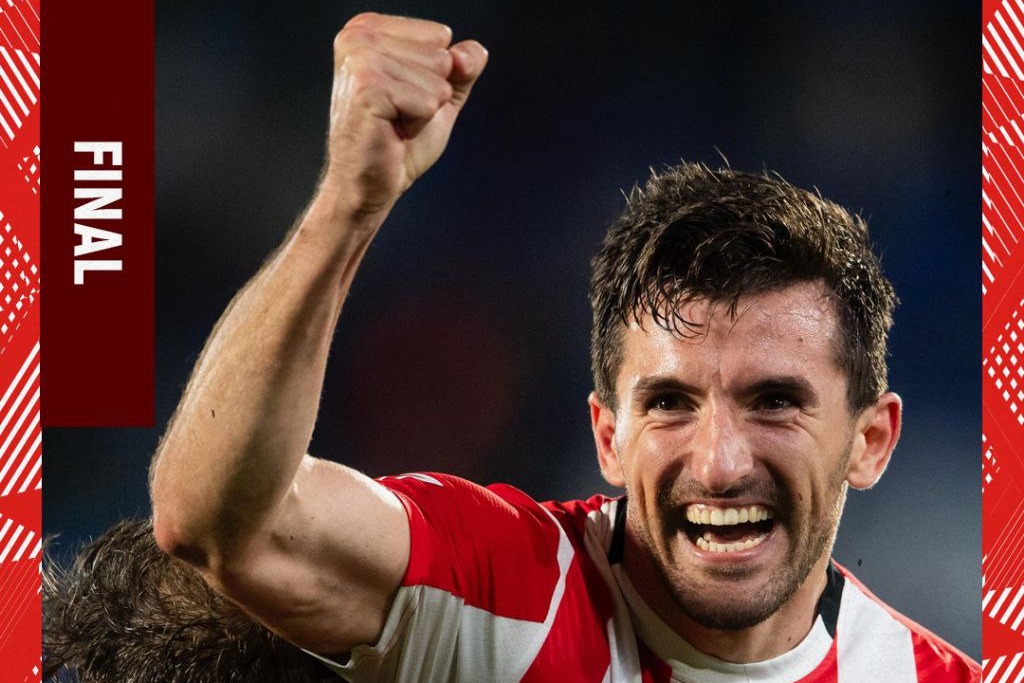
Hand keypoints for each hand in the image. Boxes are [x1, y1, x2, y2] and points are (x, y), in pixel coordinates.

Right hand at [322, 13, 487, 216]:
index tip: (404, 97)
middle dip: (430, 92)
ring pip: (437, 79)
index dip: (435, 76)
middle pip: (442, 55)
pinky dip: (419, 123)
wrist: (370, 182)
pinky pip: (428, 101)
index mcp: (368, 28)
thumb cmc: (399, 140)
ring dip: (424, 110)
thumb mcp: (440, 94)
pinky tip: (392, 131)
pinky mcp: (367, 89)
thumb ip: (463, 66)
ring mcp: (361, 61)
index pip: (440, 35)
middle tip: (399, 114)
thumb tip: (471, 54)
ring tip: (395, 122)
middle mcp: (359, 37)